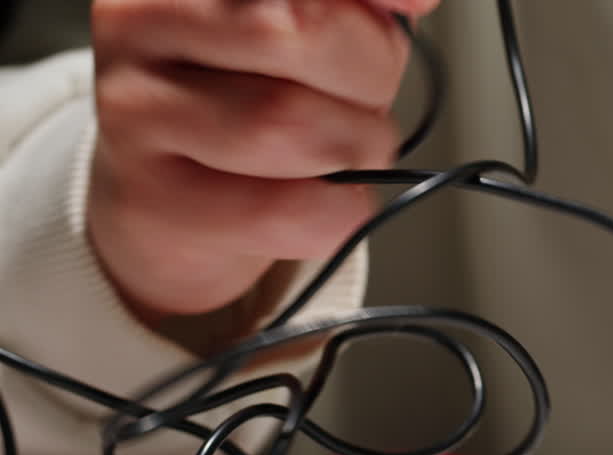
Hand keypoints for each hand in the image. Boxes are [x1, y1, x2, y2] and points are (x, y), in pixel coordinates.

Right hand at [88, 0, 437, 322]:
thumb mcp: (304, 38)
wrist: (170, 205)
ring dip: (355, 149)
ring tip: (340, 156)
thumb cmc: (249, 104)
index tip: (414, 4)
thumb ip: (352, 10)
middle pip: (303, 29)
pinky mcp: (154, 200)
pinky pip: (290, 210)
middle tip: (361, 104)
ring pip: (292, 122)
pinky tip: (319, 202)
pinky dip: (337, 213)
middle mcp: (141, 21)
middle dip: (369, 78)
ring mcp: (134, 110)